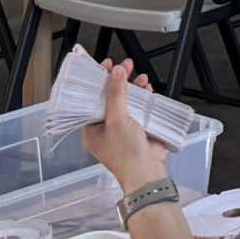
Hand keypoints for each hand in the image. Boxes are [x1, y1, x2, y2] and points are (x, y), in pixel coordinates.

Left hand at [78, 61, 171, 194]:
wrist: (147, 172)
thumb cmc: (125, 155)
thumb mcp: (117, 120)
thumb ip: (116, 94)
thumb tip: (116, 73)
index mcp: (91, 129)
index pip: (92, 100)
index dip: (99, 82)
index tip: (105, 67)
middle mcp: (105, 128)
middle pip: (110, 98)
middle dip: (119, 82)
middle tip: (126, 66)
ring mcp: (123, 128)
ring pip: (126, 102)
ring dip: (134, 88)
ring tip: (141, 77)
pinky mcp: (138, 128)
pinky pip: (139, 108)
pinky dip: (143, 98)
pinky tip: (147, 90)